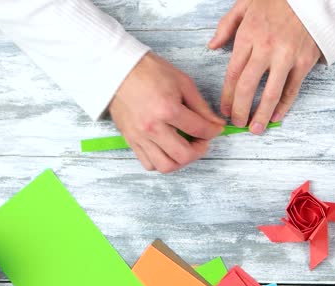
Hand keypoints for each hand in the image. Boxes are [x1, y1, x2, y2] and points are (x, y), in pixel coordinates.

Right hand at [109, 52, 224, 172]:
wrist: (118, 69)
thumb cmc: (149, 71)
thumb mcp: (182, 83)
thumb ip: (201, 107)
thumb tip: (216, 124)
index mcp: (167, 109)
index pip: (199, 130)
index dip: (213, 131)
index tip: (215, 128)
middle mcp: (153, 127)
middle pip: (184, 156)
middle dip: (199, 150)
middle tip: (202, 140)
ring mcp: (140, 136)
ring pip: (166, 166)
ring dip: (180, 161)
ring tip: (185, 147)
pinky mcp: (131, 140)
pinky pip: (148, 164)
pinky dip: (161, 162)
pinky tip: (167, 148)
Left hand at [208, 0, 320, 133]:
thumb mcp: (245, 4)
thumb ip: (226, 25)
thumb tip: (212, 46)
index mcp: (249, 36)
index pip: (233, 74)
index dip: (227, 96)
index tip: (225, 110)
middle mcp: (266, 48)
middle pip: (248, 87)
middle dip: (240, 110)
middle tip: (237, 123)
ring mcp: (287, 57)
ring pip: (271, 94)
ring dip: (261, 115)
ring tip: (255, 129)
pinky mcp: (304, 62)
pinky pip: (292, 90)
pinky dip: (284, 106)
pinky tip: (276, 117)